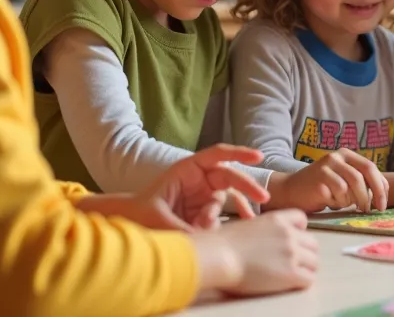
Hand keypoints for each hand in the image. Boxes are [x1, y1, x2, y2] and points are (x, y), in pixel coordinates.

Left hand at [75, 144, 268, 231]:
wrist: (131, 225)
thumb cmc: (141, 213)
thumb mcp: (160, 218)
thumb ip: (184, 228)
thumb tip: (209, 239)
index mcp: (188, 170)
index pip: (217, 155)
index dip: (239, 153)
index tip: (258, 156)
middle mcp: (199, 179)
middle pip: (229, 177)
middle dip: (247, 185)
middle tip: (263, 197)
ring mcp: (204, 195)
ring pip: (229, 198)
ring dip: (238, 208)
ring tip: (249, 220)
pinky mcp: (206, 212)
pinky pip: (225, 213)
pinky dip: (235, 219)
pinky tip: (246, 225)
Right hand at [194, 209, 318, 295]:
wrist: (219, 257)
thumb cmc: (223, 244)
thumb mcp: (247, 226)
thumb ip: (263, 230)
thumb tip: (265, 241)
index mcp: (277, 219)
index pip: (302, 219)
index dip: (299, 231)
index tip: (292, 240)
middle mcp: (289, 234)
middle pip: (312, 243)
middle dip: (304, 253)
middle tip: (292, 263)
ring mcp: (292, 253)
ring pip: (314, 262)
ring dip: (305, 269)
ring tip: (290, 276)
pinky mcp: (291, 273)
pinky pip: (309, 279)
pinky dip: (301, 283)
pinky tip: (288, 285)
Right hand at [267, 148, 387, 212]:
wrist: (290, 191)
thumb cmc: (321, 188)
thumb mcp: (343, 179)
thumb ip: (360, 181)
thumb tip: (383, 194)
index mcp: (345, 154)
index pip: (370, 167)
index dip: (380, 186)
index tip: (382, 204)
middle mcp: (336, 157)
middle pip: (363, 176)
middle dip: (372, 195)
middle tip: (372, 210)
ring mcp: (326, 168)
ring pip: (351, 187)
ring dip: (353, 201)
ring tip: (345, 204)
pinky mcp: (318, 180)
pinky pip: (338, 195)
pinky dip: (339, 203)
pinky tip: (330, 202)